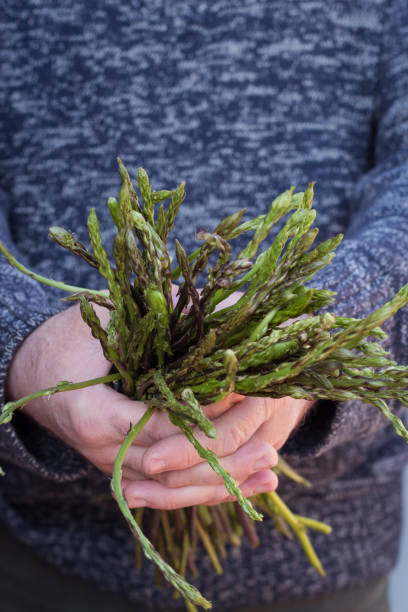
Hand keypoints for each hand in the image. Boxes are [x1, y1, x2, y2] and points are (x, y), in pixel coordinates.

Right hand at [4, 300, 279, 507]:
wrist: (27, 372)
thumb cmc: (65, 341)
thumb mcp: (104, 322)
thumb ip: (154, 318)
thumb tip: (213, 304)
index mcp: (94, 413)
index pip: (160, 425)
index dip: (204, 417)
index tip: (245, 405)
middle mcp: (103, 450)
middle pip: (172, 466)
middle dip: (223, 460)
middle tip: (269, 449)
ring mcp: (112, 464)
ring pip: (172, 486)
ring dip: (221, 483)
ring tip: (268, 476)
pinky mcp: (122, 468)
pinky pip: (165, 488)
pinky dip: (202, 488)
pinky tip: (239, 488)